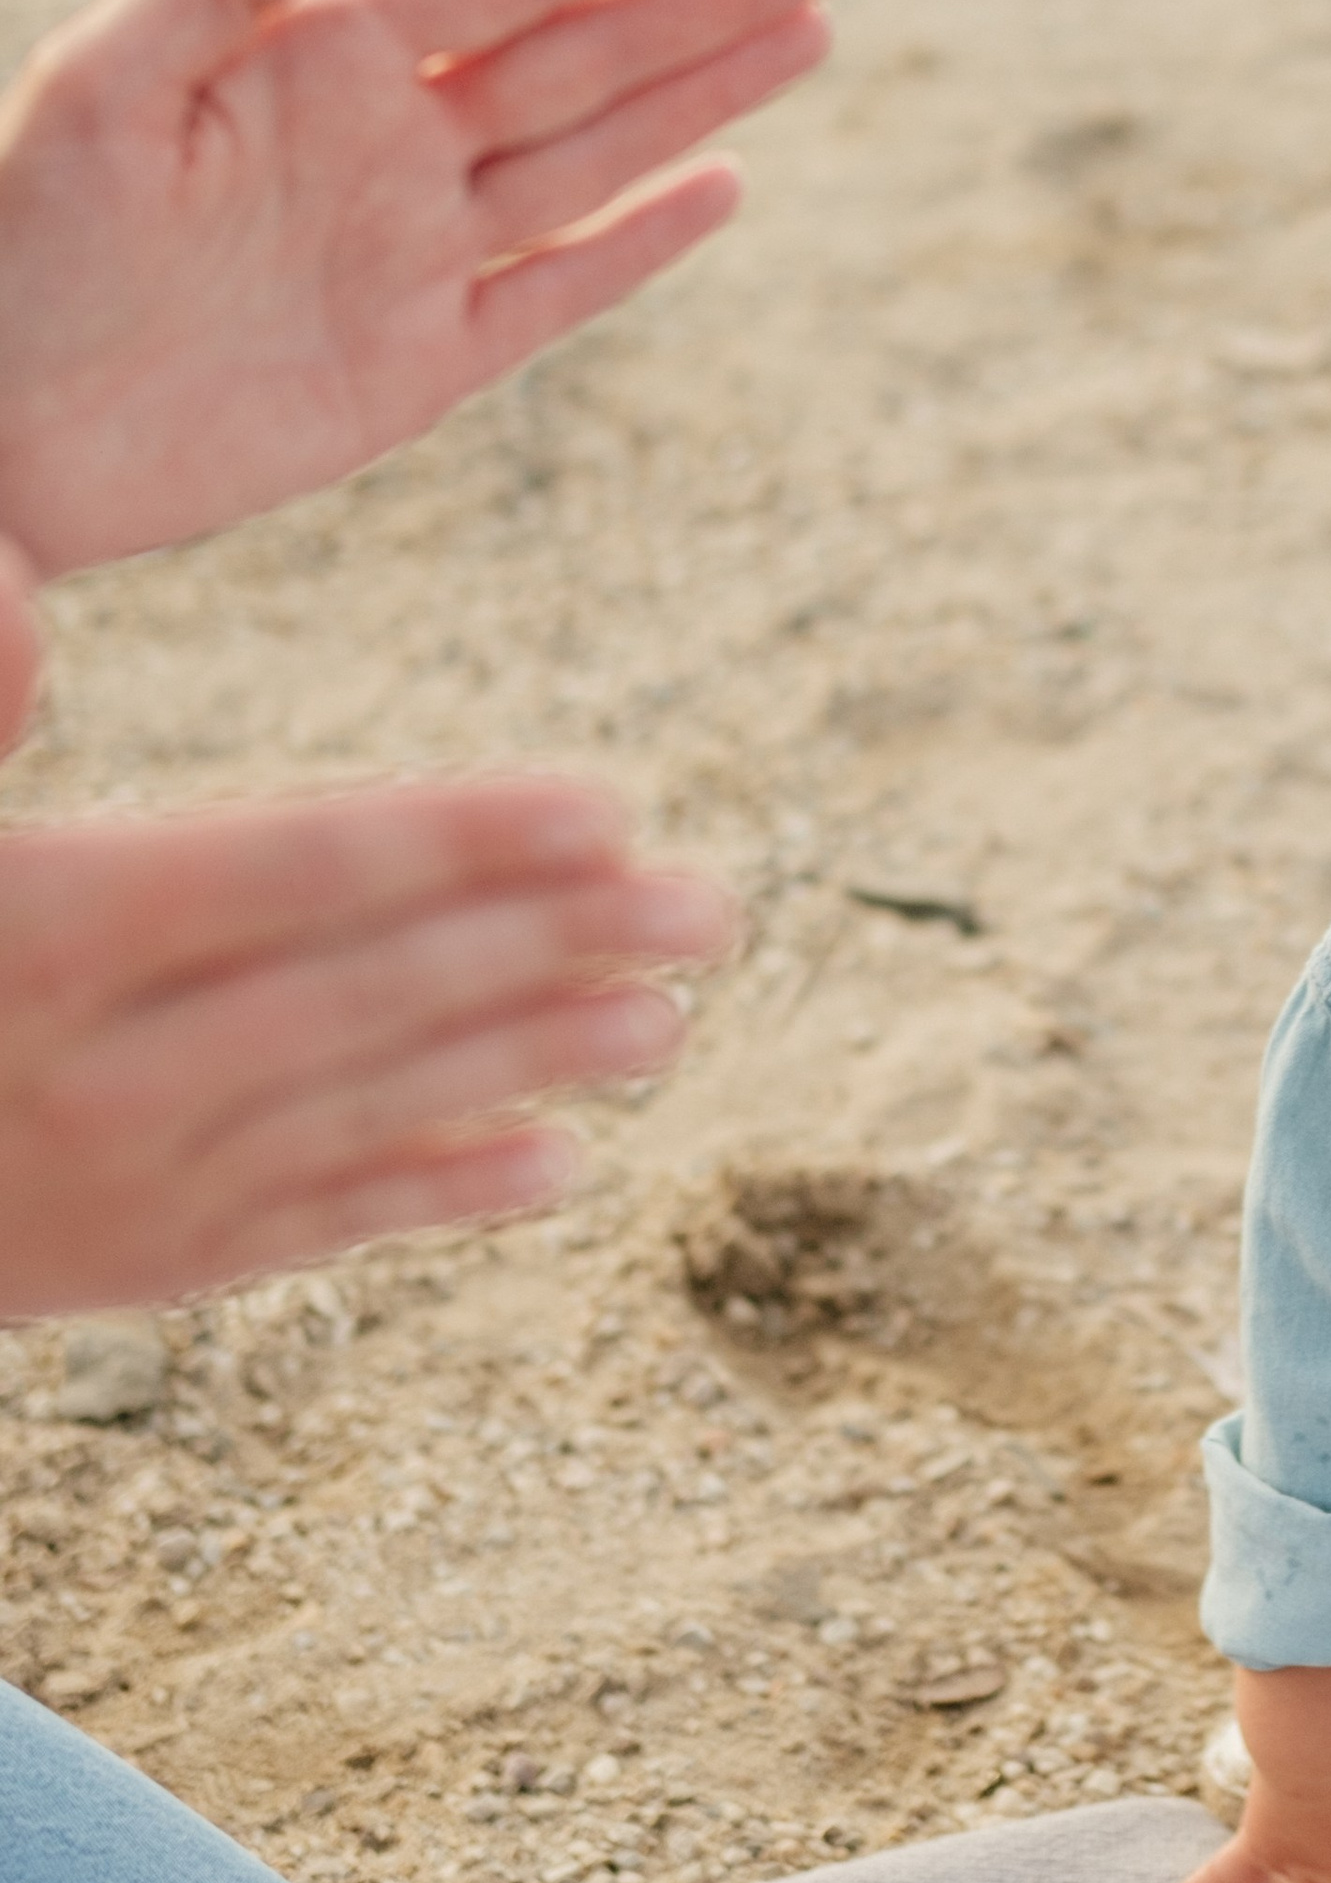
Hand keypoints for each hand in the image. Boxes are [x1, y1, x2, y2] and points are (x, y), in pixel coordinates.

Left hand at [0, 0, 855, 572]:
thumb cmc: (12, 242)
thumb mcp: (92, 85)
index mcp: (322, 55)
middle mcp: (389, 141)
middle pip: (587, 48)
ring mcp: (416, 253)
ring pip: (596, 154)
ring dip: (707, 92)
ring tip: (812, 29)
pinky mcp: (421, 367)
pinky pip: (555, 290)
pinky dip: (639, 243)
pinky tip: (720, 189)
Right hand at [0, 564, 732, 1306]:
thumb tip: (25, 615)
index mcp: (37, 924)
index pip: (289, 867)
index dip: (457, 838)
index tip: (604, 804)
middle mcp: (93, 1065)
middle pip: (366, 993)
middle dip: (552, 945)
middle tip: (710, 902)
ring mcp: (118, 1182)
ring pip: (365, 1112)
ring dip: (531, 1066)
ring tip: (669, 1018)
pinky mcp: (127, 1267)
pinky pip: (307, 1229)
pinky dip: (434, 1197)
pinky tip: (557, 1165)